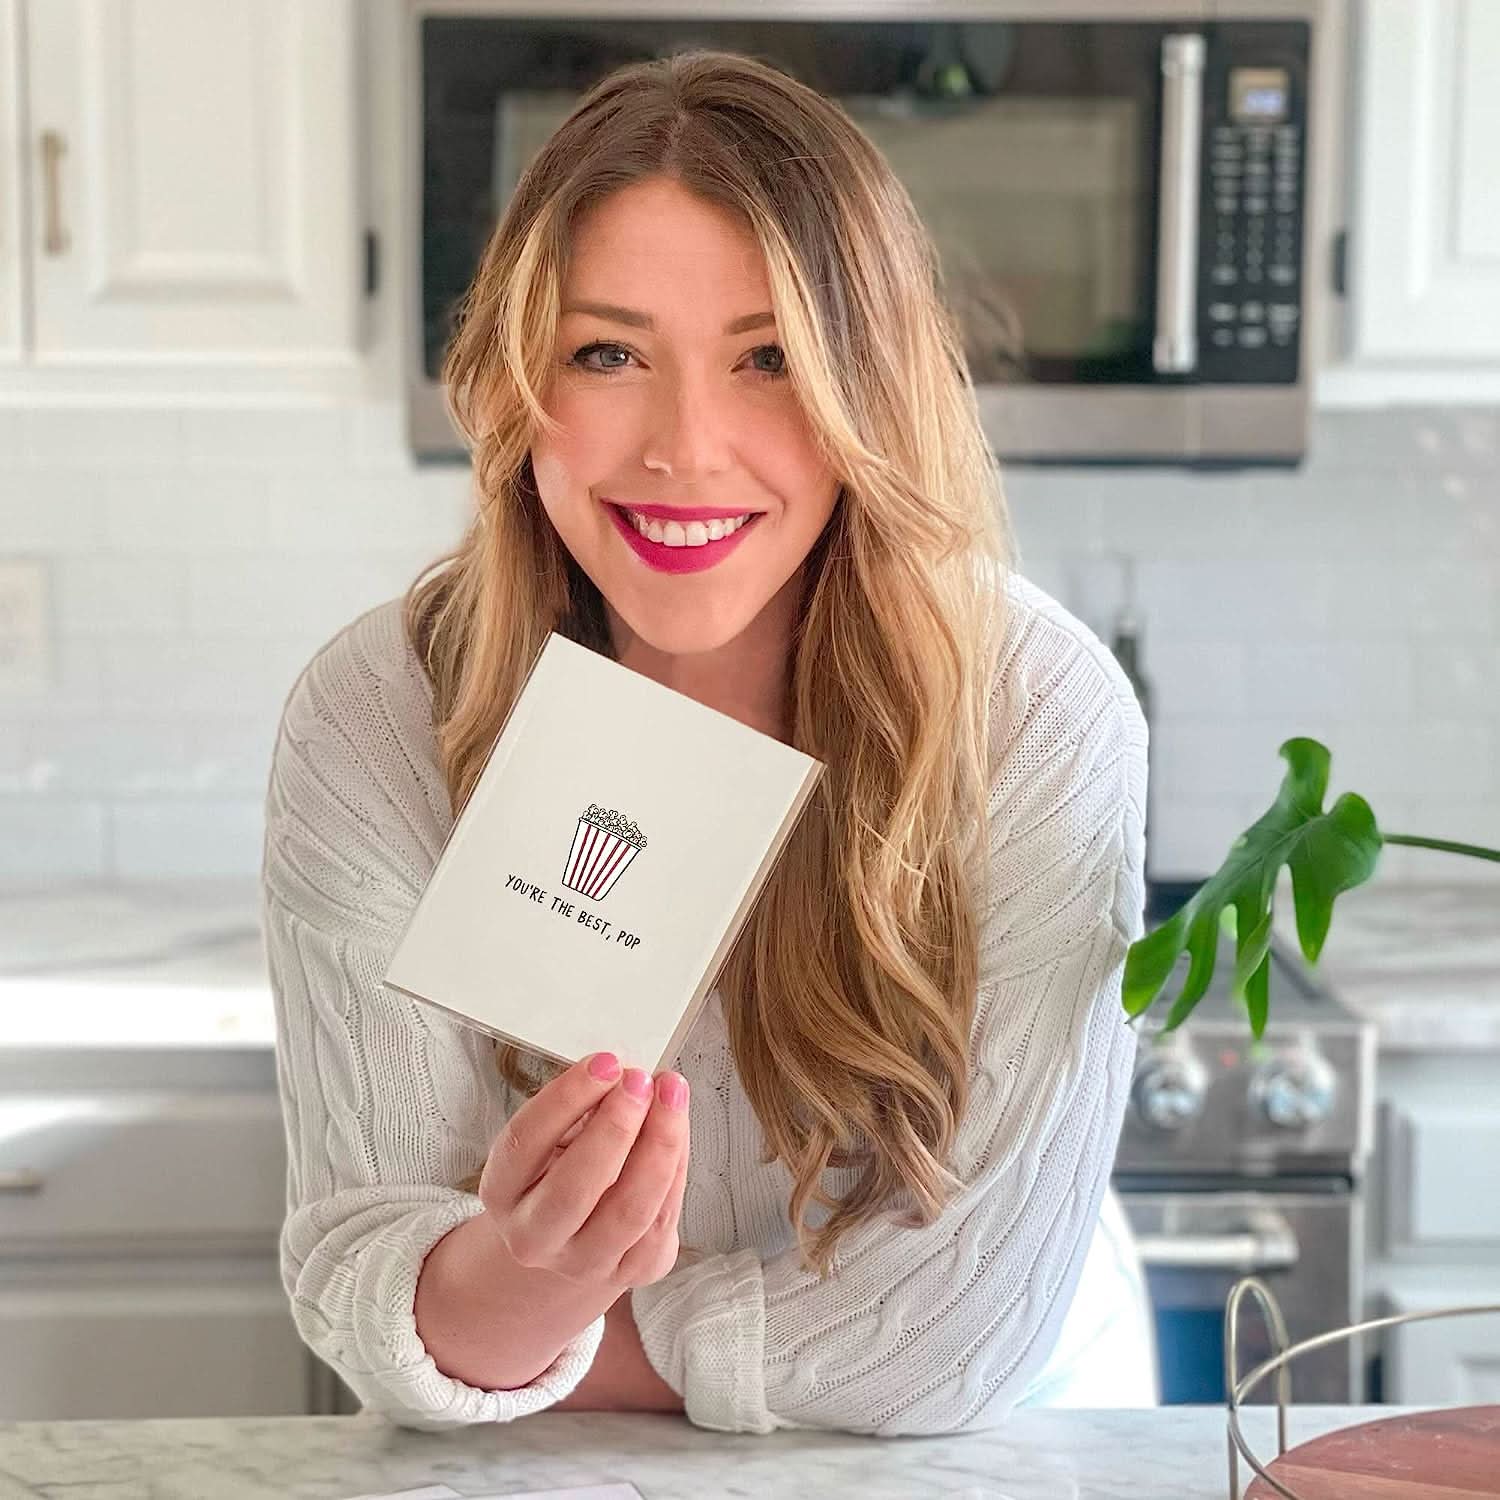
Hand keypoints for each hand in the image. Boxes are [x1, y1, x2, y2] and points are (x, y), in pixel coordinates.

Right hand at [478, 1052, 689, 1297]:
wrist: (569, 1238)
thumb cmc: (563, 1167)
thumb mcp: (553, 1134)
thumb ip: (581, 1106)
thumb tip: (623, 1073)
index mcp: (502, 1190)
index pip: (525, 1142)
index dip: (566, 1098)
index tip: (605, 1061)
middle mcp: (534, 1236)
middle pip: (574, 1188)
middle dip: (615, 1127)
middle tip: (640, 1081)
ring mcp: (582, 1262)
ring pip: (630, 1211)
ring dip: (659, 1145)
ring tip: (672, 1096)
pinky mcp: (631, 1273)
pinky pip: (662, 1222)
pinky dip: (676, 1170)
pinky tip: (678, 1132)